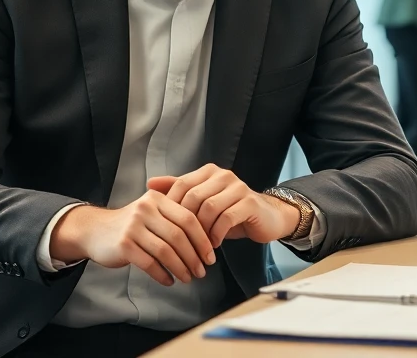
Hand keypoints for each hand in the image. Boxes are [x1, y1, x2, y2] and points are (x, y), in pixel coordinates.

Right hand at [49, 191, 215, 286]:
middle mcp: (145, 209)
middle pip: (179, 236)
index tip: (211, 256)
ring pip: (166, 251)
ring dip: (181, 268)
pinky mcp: (123, 245)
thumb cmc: (131, 224)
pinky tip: (169, 280)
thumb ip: (175, 217)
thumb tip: (208, 240)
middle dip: (194, 257)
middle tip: (202, 271)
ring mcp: (133, 227)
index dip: (202, 240)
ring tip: (188, 278)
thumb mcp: (152, 211)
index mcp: (157, 199)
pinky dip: (162, 274)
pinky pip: (149, 263)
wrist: (95, 231)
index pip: (188, 219)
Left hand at [148, 164, 299, 246]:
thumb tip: (150, 184)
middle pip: (193, 197)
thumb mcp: (202, 201)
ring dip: (201, 230)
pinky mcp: (249, 202)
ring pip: (208, 208)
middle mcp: (223, 175)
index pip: (181, 185)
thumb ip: (177, 191)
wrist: (266, 218)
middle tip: (182, 241)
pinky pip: (226, 218)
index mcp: (209, 172)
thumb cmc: (230, 212)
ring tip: (199, 245)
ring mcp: (238, 187)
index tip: (167, 227)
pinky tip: (214, 244)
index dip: (171, 207)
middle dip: (185, 222)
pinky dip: (216, 234)